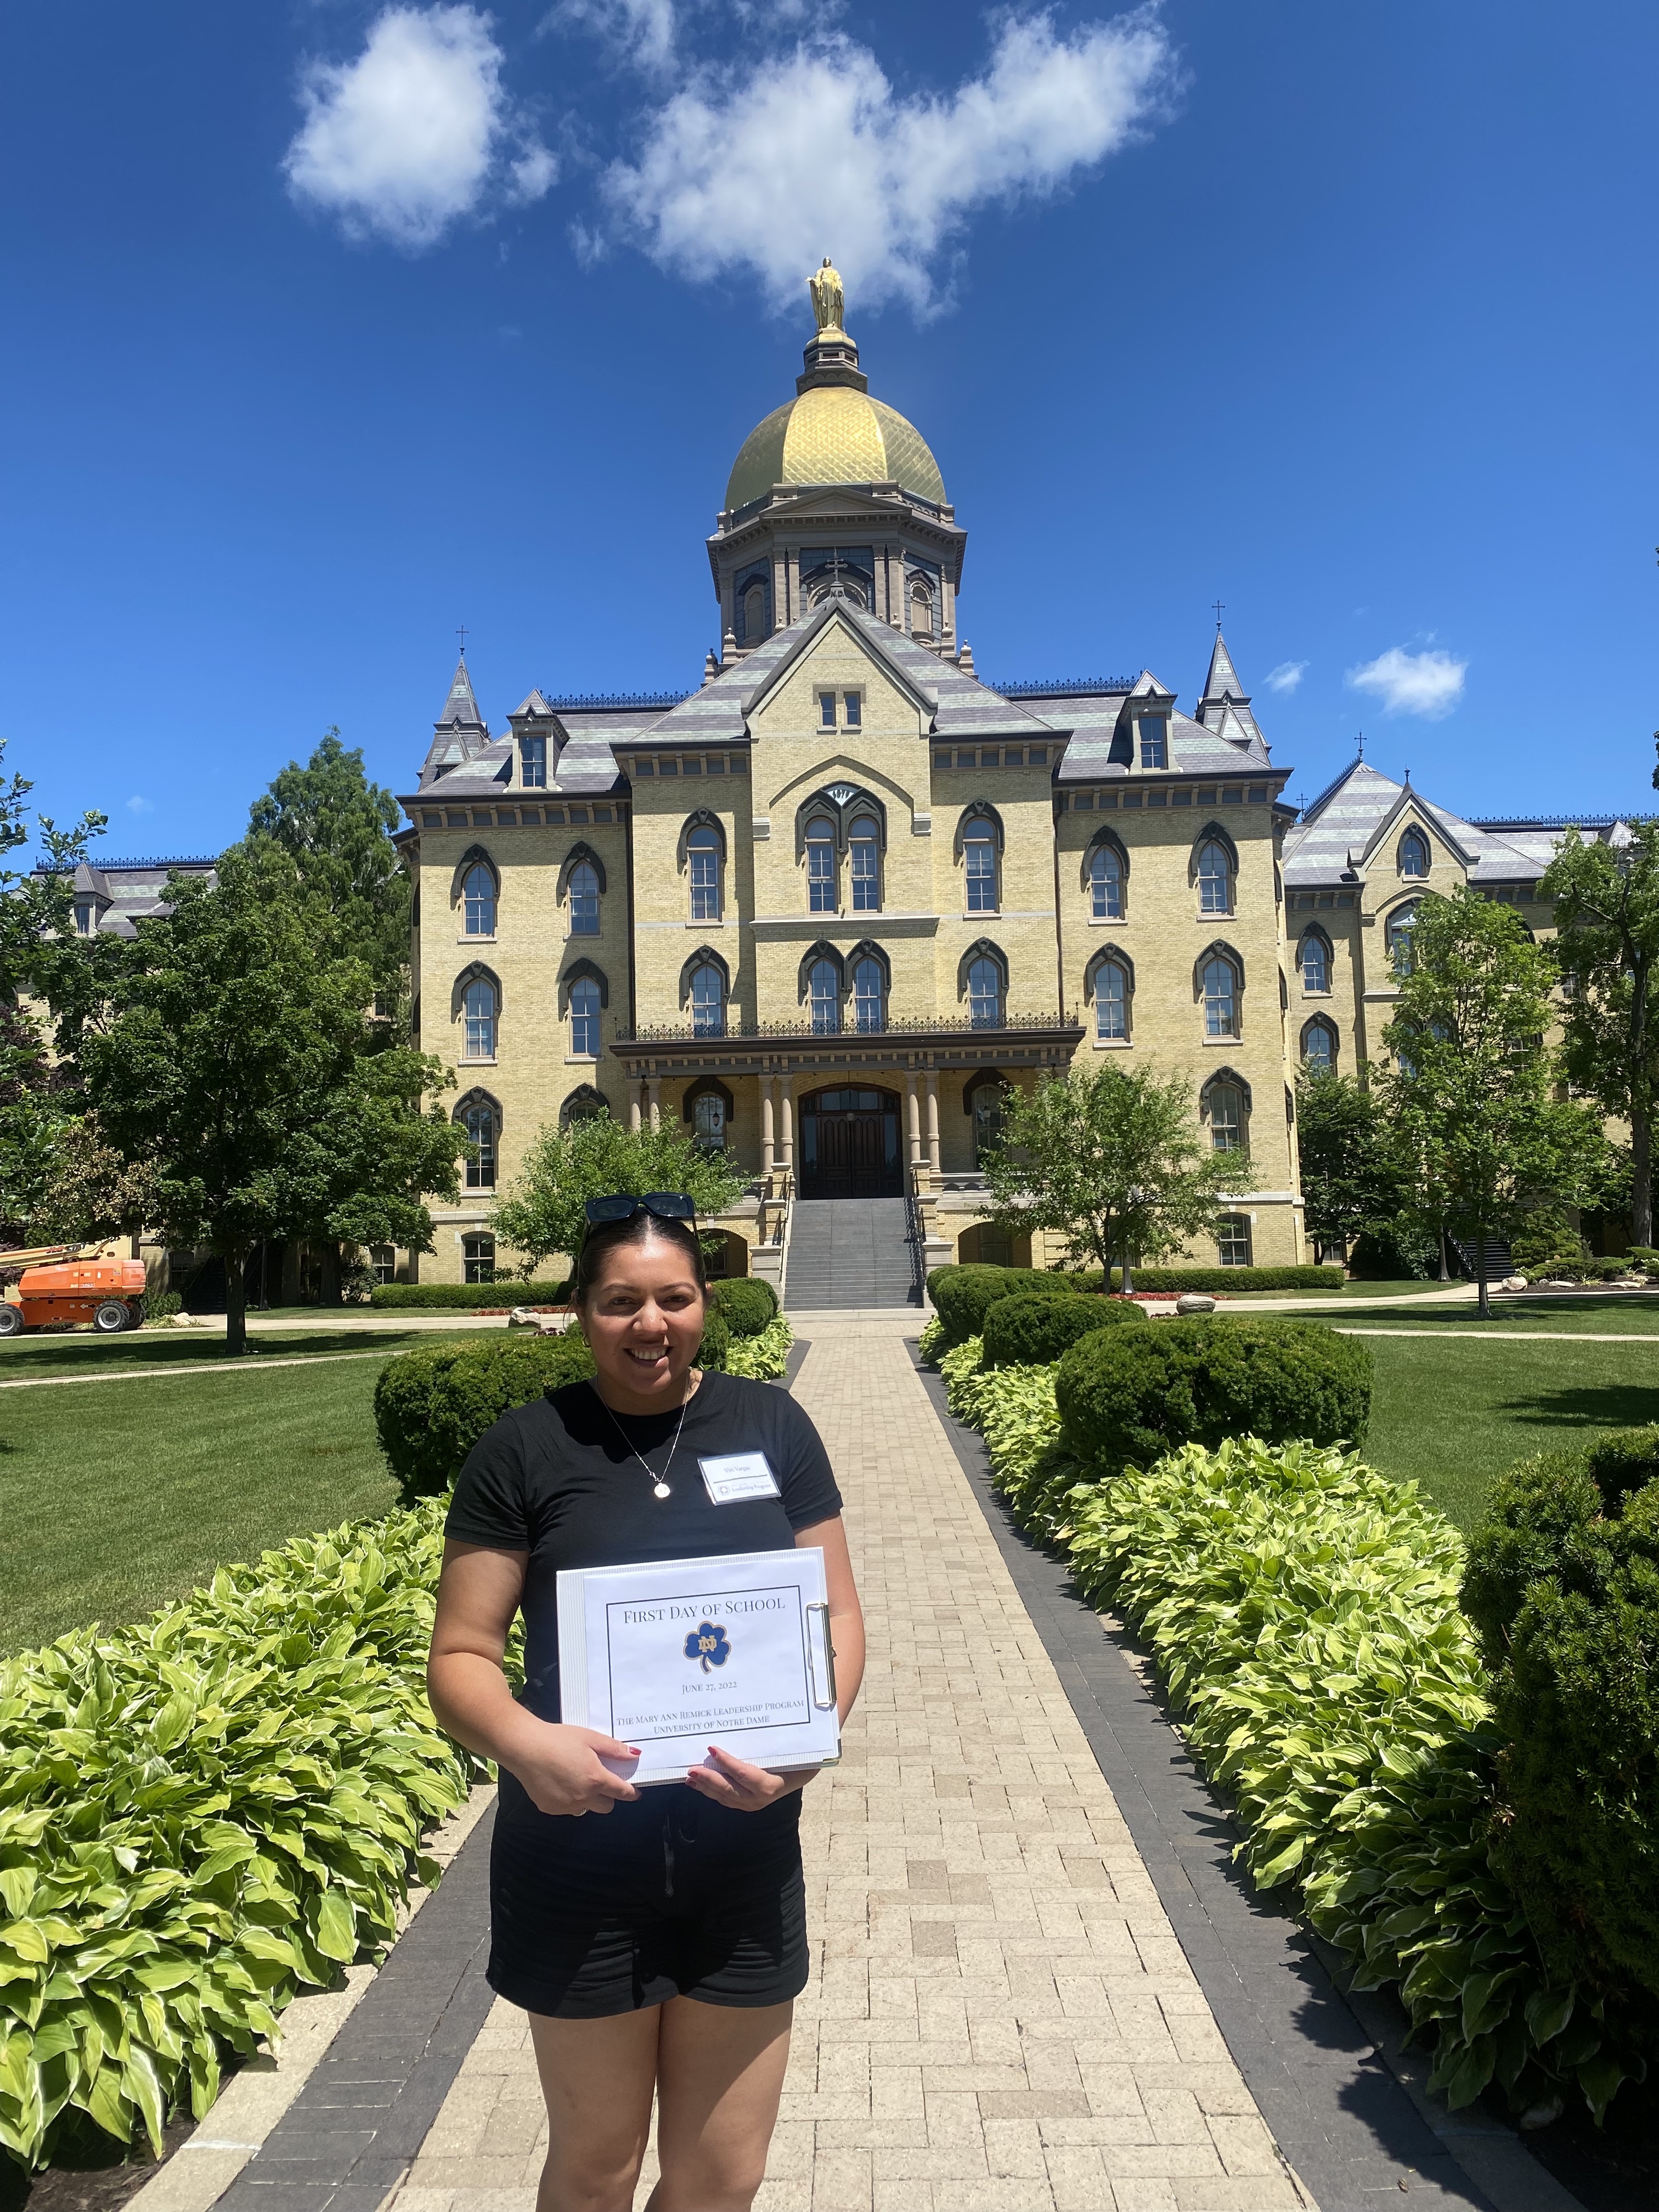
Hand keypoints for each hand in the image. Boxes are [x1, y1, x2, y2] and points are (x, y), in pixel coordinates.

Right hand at [508, 1722, 641, 1816]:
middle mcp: (583, 1797)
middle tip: (599, 1780)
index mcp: (595, 1779)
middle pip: (606, 1806)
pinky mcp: (549, 1809)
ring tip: (575, 1779)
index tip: (635, 1793)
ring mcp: (565, 1806)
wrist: (524, 1747)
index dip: (631, 1793)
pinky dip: (568, 1800)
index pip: (621, 1792)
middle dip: (607, 1796)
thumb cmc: (558, 1739)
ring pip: (586, 1809)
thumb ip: (614, 1749)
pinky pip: (567, 1809)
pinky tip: (559, 1783)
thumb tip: (634, 1755)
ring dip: (587, 1799)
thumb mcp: (589, 1738)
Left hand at [685, 1743, 813, 1810]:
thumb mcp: (787, 1750)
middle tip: (692, 1769)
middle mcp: (759, 1798)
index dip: (727, 1762)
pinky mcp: (746, 1805)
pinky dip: (711, 1792)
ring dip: (706, 1787)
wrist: (803, 1774)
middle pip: (729, 1789)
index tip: (711, 1749)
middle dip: (709, 1779)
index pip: (744, 1773)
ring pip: (724, 1797)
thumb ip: (770, 1744)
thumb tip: (752, 1724)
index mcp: (770, 1784)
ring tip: (690, 1777)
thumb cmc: (795, 1758)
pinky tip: (700, 1784)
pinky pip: (726, 1799)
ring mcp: (752, 1804)